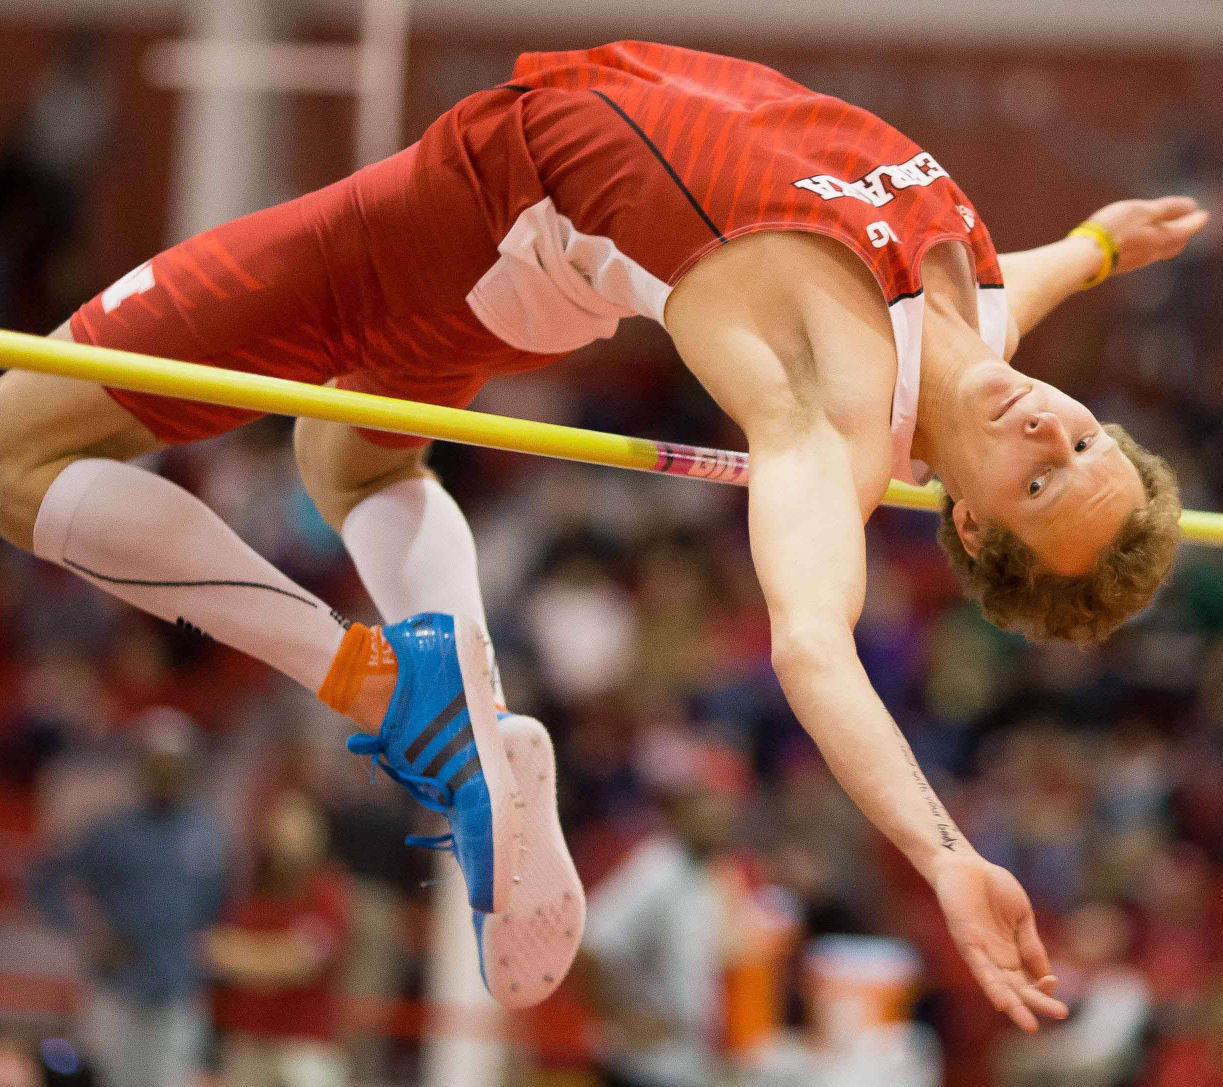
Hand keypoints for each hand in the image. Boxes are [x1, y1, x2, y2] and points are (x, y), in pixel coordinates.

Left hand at [933, 854, 1068, 1032]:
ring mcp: (980, 951)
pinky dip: (991, 986)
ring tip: (1030, 1025)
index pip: (1030, 979)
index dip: (1044, 986)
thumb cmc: (993, 887)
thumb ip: (1031, 945)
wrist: (966, 864)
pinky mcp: (966, 941)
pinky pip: (979, 968)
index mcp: (1011, 952)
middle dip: (1037, 1003)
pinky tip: (1001, 1002)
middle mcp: (995, 957)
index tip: (1057, 983)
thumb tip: (1048, 975)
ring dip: (1014, 1005)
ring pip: (999, 986)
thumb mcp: (1022, 916)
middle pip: (1018, 988)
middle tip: (1061, 1015)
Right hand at [1086, 196, 1208, 275]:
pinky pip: (1143, 256)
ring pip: (1160, 251)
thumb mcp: (1142, 211)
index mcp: (1163, 238)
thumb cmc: (1114, 229)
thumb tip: (1192, 206)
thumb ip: (1167, 209)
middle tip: (1188, 224)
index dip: (1197, 220)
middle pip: (1177, 244)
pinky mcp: (1120, 266)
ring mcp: (1136, 262)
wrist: (1084, 257)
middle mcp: (1153, 252)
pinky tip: (1141, 244)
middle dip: (1185, 233)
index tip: (1204, 214)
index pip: (1188, 228)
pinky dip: (1150, 247)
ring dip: (1168, 241)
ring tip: (1167, 232)